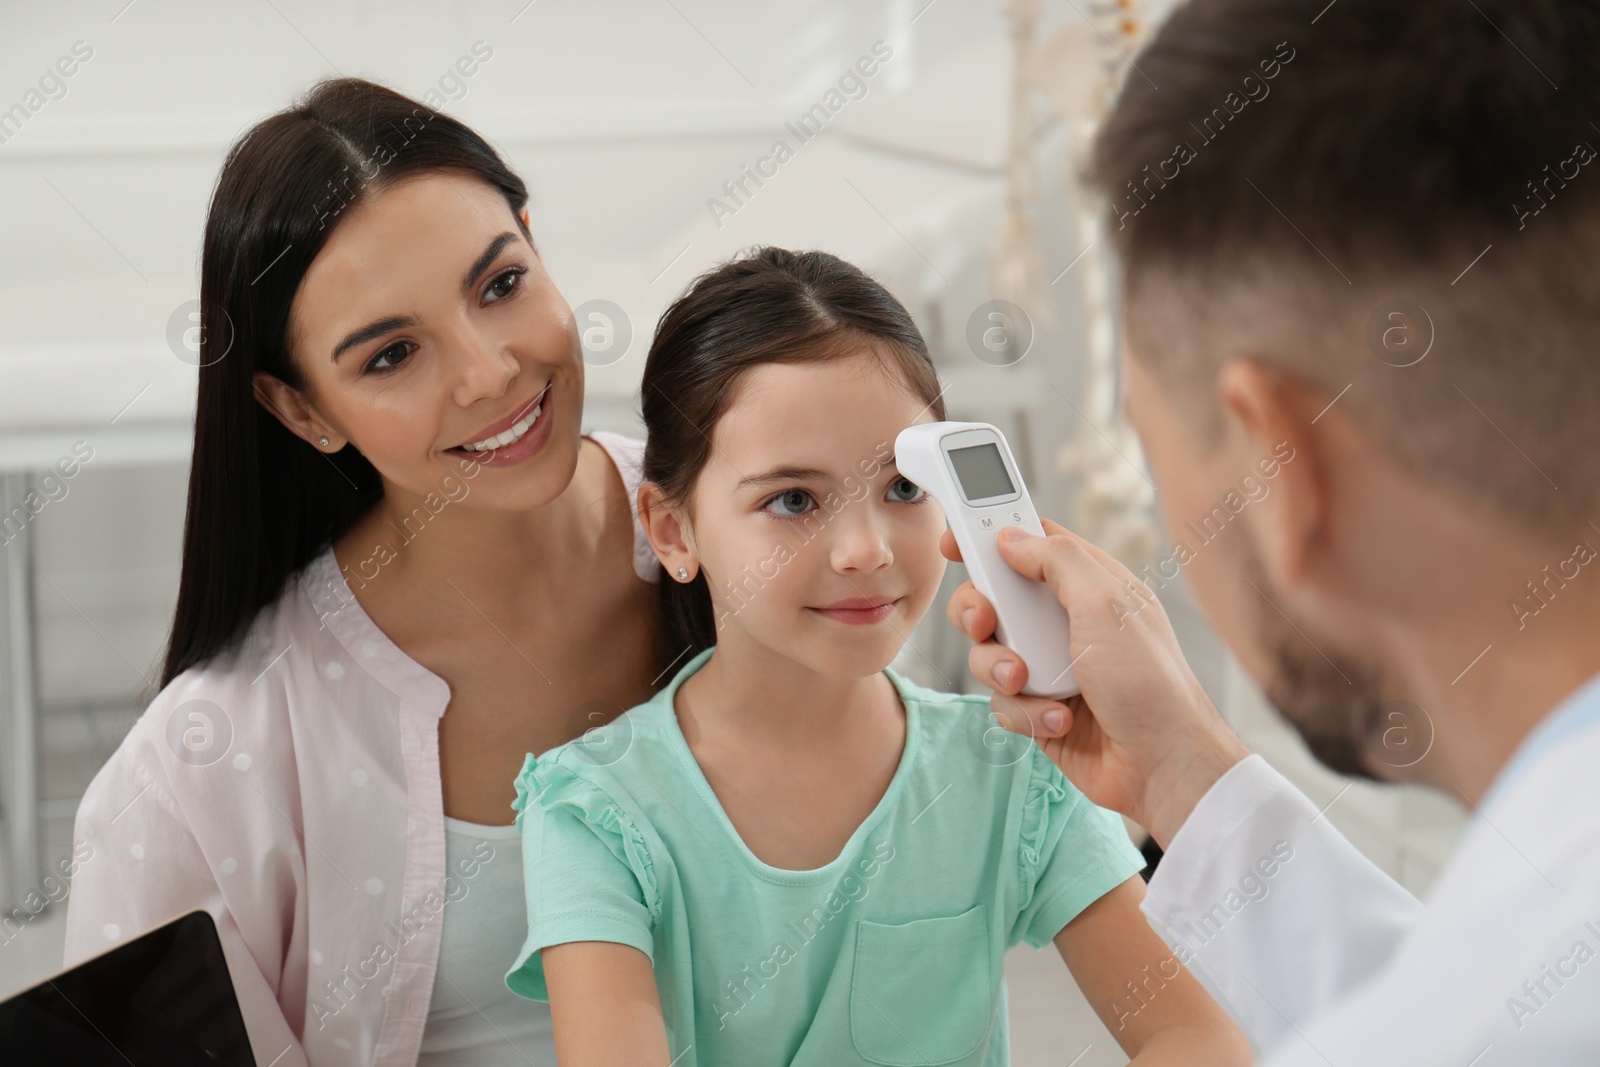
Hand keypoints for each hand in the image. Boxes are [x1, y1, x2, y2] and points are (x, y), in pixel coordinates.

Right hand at [942, 519, 1249, 846]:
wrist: (1161, 765)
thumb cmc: (1149, 683)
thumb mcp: (1105, 603)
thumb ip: (1056, 561)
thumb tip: (1011, 538)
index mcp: (1089, 586)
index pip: (1032, 545)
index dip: (991, 538)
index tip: (954, 541)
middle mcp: (1067, 622)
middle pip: (995, 599)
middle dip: (979, 612)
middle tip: (984, 622)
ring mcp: (1052, 667)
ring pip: (989, 654)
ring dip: (1002, 670)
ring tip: (1030, 684)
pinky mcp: (1040, 709)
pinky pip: (1002, 702)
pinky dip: (1026, 712)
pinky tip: (1059, 719)